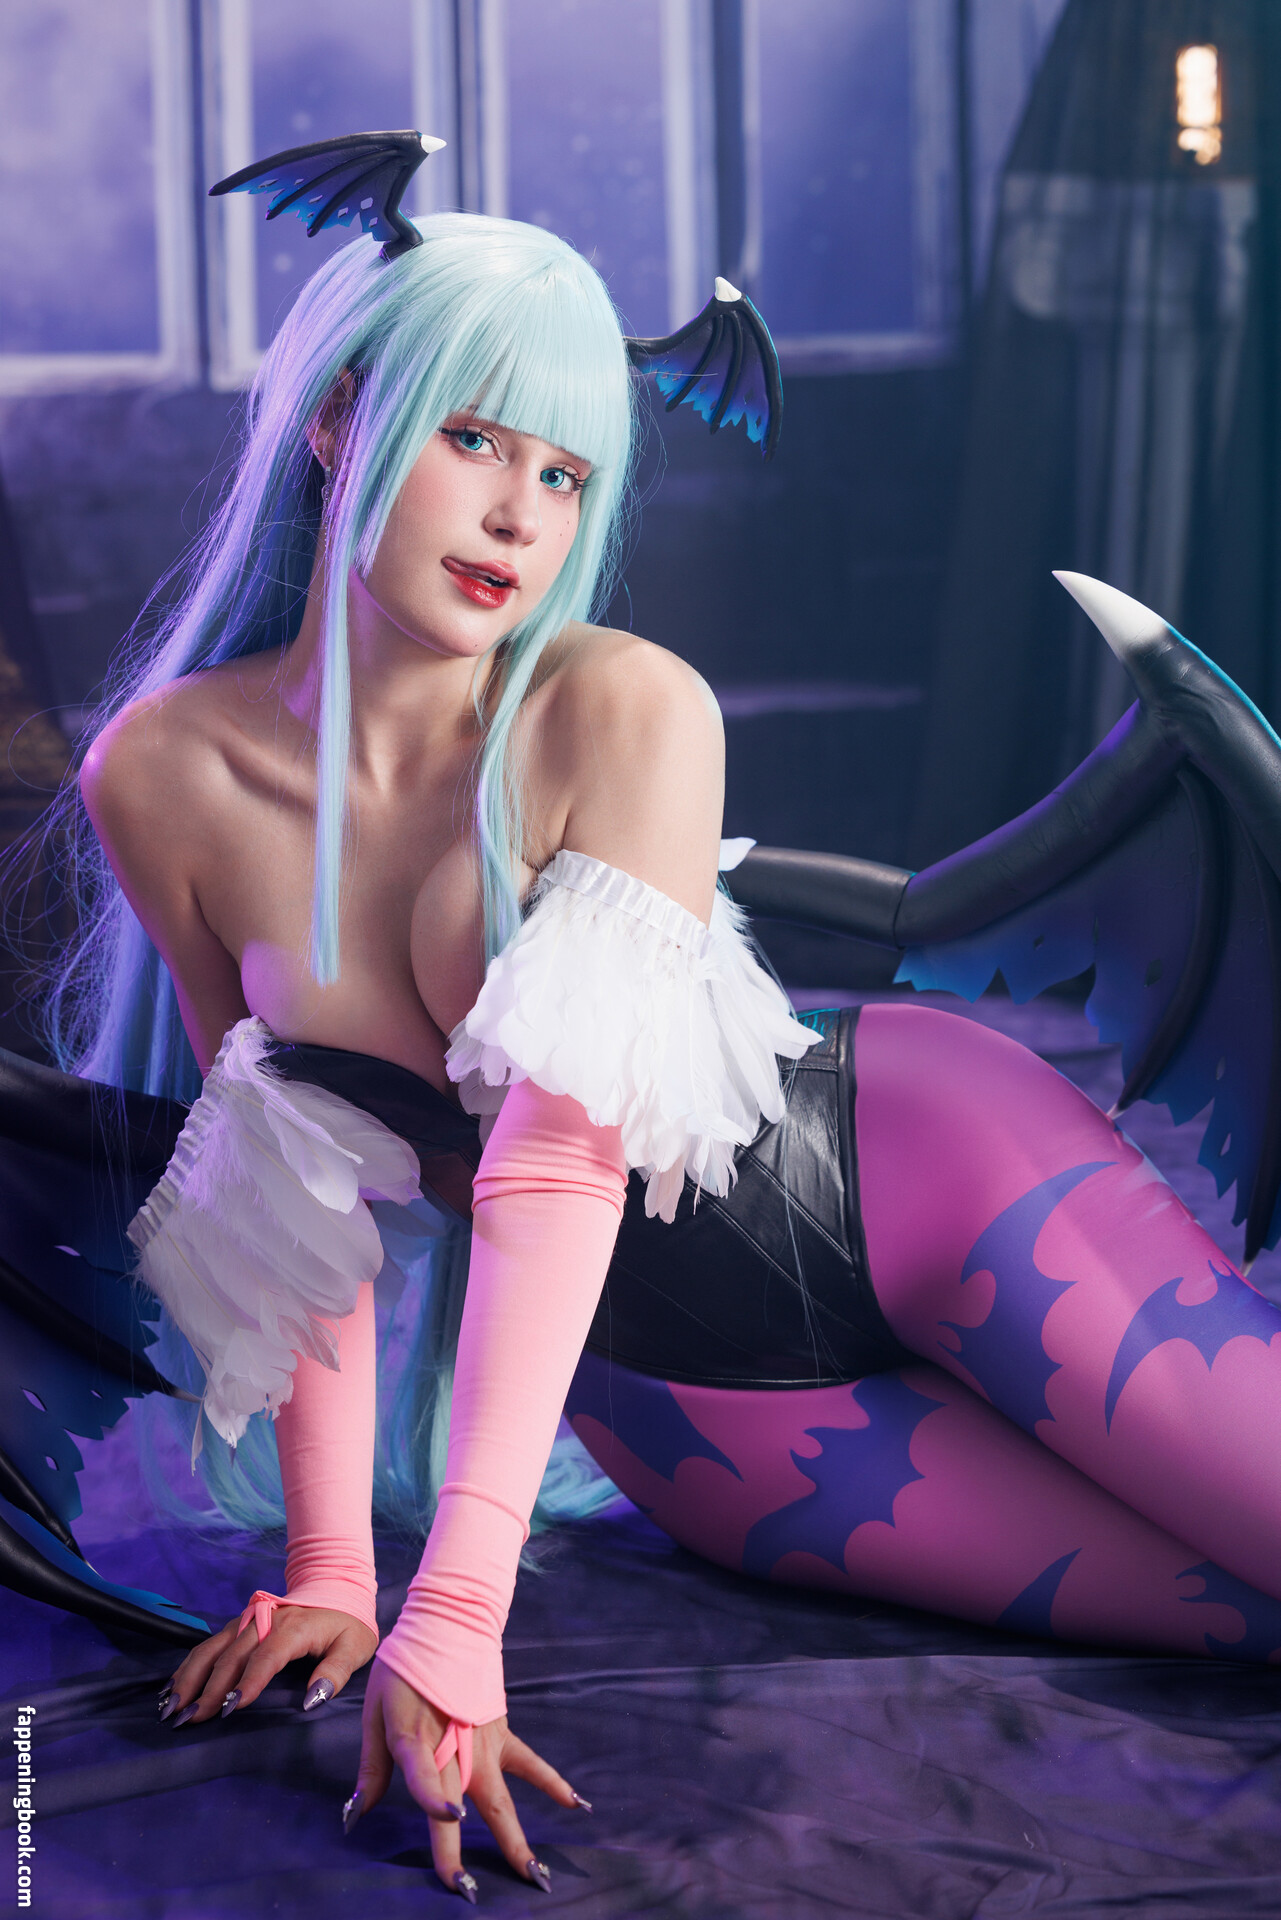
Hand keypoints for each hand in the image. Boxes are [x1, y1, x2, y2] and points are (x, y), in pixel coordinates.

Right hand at [159, 1604, 377, 1725]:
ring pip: (212, 1649)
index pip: (266, 1657)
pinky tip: (172, 1687)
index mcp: (294, 1627)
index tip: (230, 1709)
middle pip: (231, 1656)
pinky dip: (189, 1666)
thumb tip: (312, 1700)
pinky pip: (210, 1645)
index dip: (247, 1683)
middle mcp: (266, 1621)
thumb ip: (335, 1672)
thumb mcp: (355, 1646)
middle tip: (189, 1720)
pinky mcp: (240, 1624)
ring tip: (170, 1708)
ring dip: (190, 1678)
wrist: (336, 1586)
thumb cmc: (346, 1623)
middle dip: (208, 1689)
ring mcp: (249, 1620)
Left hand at [349, 1657, 582, 1898]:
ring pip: (499, 1797)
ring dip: (515, 1836)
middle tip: (468, 1891)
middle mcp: (451, 1745)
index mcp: (414, 1737)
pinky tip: (575, 1805)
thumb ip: (373, 1767)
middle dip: (460, 1849)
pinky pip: (529, 1763)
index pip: (422, 1773)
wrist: (446, 1624)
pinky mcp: (500, 1733)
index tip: (450, 1818)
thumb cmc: (403, 1670)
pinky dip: (553, 1783)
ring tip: (533, 1873)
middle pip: (457, 1803)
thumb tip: (355, 1816)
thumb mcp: (375, 1711)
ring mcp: (481, 1742)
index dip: (433, 1796)